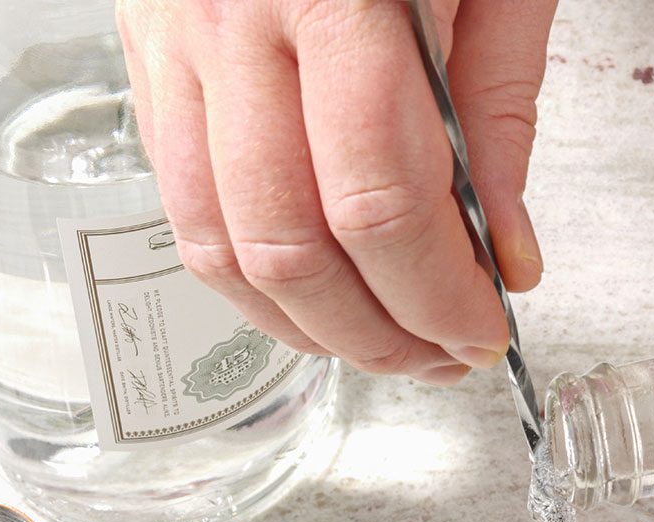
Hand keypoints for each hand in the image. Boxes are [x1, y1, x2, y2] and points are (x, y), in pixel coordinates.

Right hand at [117, 0, 555, 385]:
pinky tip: (311, 292)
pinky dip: (247, 272)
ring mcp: (175, 41)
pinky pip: (181, 200)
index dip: (438, 294)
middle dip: (378, 332)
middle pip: (292, 244)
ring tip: (382, 343)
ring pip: (216, 243)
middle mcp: (234, 20)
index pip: (381, 202)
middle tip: (441, 355)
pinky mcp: (147, 55)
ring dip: (306, 325)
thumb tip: (506, 252)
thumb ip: (500, 111)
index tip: (485, 329)